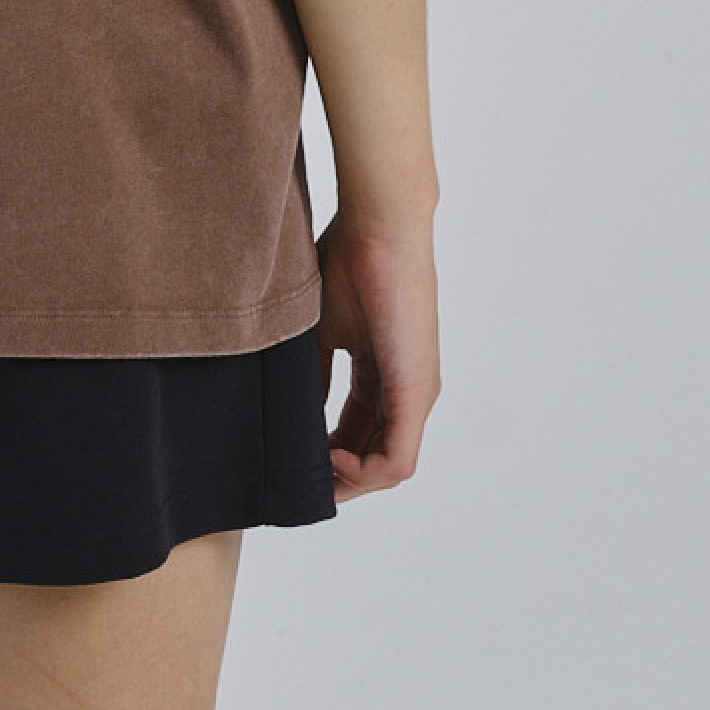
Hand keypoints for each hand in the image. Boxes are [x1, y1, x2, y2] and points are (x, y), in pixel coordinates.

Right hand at [316, 211, 440, 501]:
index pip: (359, 433)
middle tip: (297, 479)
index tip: (292, 458)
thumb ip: (312, 374)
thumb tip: (294, 412)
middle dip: (337, 476)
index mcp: (384, 373)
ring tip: (310, 472)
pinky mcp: (417, 392)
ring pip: (387, 466)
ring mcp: (416, 393)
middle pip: (374, 456)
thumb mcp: (320, 330)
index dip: (327, 455)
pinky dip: (362, 473)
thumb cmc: (349, 262)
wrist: (378, 229)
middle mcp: (407, 390)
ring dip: (349, 480)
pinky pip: (397, 460)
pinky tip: (329, 462)